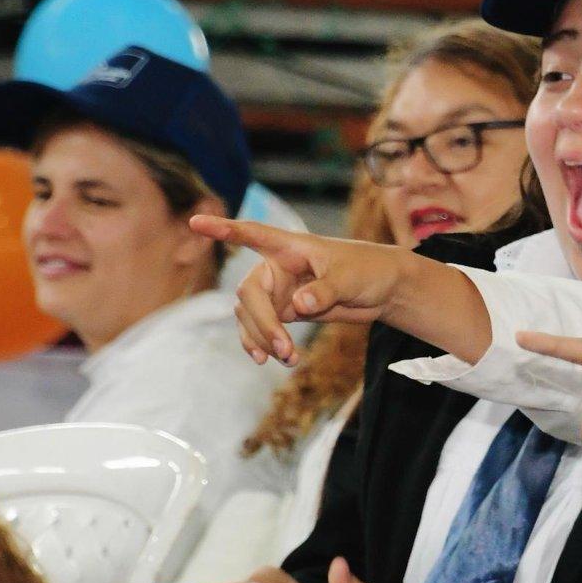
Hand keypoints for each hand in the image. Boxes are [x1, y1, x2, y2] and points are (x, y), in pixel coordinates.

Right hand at [191, 215, 412, 364]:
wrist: (385, 290)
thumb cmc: (369, 270)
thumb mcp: (350, 278)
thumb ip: (324, 290)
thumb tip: (298, 305)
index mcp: (290, 247)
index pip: (252, 234)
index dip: (224, 229)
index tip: (196, 222)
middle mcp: (277, 267)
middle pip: (250, 294)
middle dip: (262, 323)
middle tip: (284, 349)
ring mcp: (279, 291)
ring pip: (251, 316)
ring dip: (263, 339)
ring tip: (288, 358)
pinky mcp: (285, 312)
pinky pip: (260, 329)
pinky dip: (260, 344)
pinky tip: (265, 360)